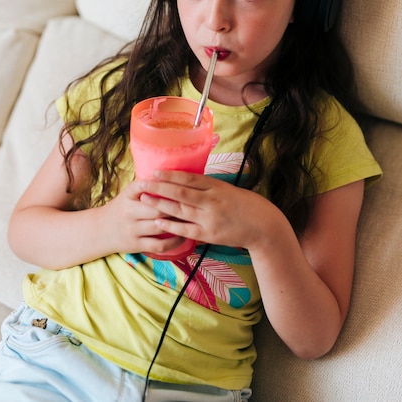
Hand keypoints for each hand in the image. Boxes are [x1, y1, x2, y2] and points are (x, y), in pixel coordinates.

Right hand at [103, 177, 190, 255]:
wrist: (101, 230)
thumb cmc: (122, 208)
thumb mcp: (128, 194)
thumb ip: (145, 186)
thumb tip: (173, 173)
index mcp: (127, 196)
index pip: (142, 186)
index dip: (160, 184)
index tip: (177, 182)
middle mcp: (129, 212)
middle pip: (156, 207)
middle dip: (176, 205)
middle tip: (193, 202)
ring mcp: (133, 230)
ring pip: (159, 225)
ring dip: (177, 222)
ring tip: (192, 218)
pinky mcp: (136, 245)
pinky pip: (159, 245)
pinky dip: (173, 241)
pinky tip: (183, 235)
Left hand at [137, 169, 270, 250]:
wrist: (262, 225)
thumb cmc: (244, 204)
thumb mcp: (227, 189)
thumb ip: (208, 186)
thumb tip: (185, 180)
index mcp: (217, 187)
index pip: (190, 179)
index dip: (171, 175)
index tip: (155, 171)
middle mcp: (212, 201)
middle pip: (181, 193)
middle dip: (160, 188)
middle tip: (143, 183)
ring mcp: (210, 219)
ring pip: (181, 210)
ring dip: (161, 204)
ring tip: (145, 199)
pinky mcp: (210, 234)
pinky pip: (186, 229)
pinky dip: (171, 225)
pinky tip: (158, 221)